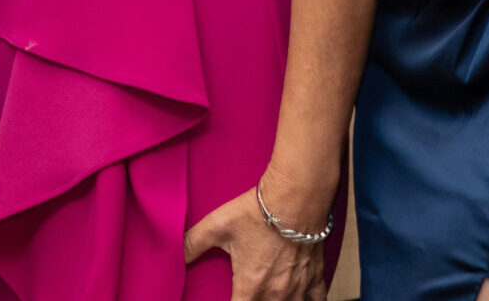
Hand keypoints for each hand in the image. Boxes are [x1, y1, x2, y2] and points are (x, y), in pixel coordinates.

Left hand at [183, 175, 328, 300]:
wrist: (296, 198)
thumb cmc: (258, 212)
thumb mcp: (217, 225)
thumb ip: (192, 242)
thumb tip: (173, 255)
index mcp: (251, 286)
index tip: (227, 299)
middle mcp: (276, 294)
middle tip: (247, 296)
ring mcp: (298, 288)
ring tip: (268, 298)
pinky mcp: (315, 277)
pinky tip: (301, 300)